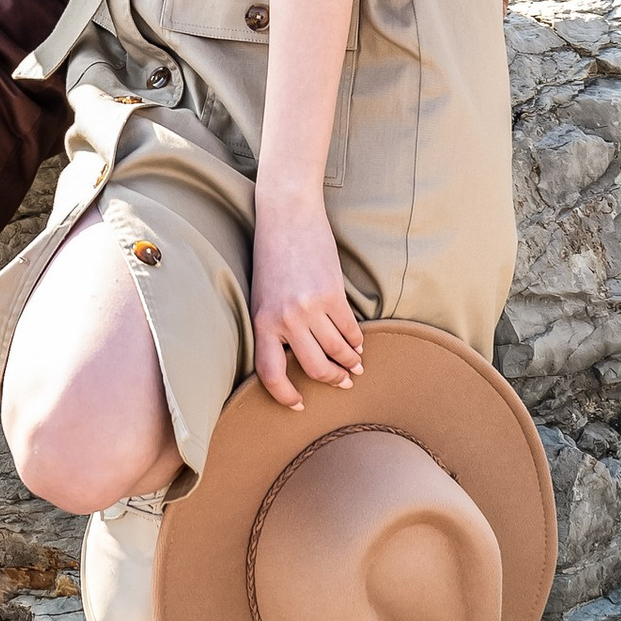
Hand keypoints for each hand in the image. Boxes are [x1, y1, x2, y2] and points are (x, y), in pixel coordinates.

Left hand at [250, 195, 364, 411]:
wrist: (286, 215)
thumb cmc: (271, 256)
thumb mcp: (262, 295)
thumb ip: (274, 327)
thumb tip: (294, 357)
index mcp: (261, 322)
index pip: (270, 374)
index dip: (285, 395)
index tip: (299, 404)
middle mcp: (285, 319)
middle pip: (315, 367)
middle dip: (332, 380)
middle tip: (342, 383)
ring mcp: (311, 307)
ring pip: (338, 350)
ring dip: (350, 362)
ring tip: (355, 365)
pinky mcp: (333, 293)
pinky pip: (350, 329)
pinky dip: (357, 341)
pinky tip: (358, 344)